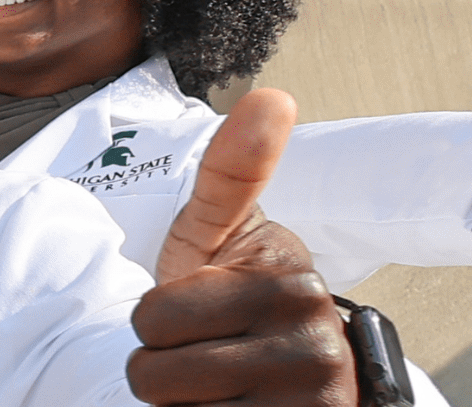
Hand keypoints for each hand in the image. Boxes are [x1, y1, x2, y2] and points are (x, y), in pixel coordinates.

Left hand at [127, 89, 353, 405]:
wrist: (289, 392)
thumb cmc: (235, 311)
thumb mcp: (221, 240)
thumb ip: (232, 173)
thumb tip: (273, 95)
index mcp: (291, 280)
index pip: (153, 316)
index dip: (156, 322)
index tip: (203, 315)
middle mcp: (317, 341)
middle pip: (155, 370)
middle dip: (163, 369)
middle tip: (206, 358)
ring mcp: (315, 399)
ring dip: (180, 405)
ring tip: (220, 389)